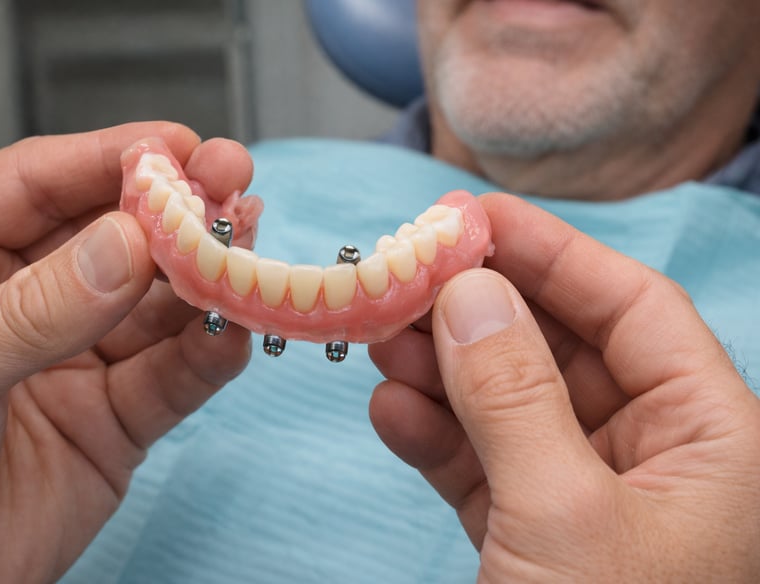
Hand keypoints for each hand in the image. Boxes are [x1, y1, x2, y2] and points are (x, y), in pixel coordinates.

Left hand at [0, 123, 253, 582]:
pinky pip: (174, 381)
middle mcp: (33, 304)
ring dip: (210, 280)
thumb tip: (128, 241)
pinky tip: (239, 332)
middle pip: (116, 239)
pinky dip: (211, 357)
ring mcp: (80, 362)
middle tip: (237, 184)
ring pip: (157, 308)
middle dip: (178, 210)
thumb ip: (37, 307)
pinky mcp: (117, 422)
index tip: (181, 147)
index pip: (39, 187)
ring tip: (252, 252)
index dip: (112, 157)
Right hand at [370, 193, 759, 581]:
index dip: (553, 251)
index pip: (635, 309)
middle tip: (409, 273)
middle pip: (559, 348)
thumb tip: (468, 292)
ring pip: (508, 403)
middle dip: (478, 311)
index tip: (475, 216)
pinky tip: (392, 408)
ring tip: (382, 336)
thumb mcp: (565, 513)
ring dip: (440, 370)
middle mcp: (653, 458)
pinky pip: (480, 462)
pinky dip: (434, 435)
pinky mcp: (531, 532)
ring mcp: (585, 495)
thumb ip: (515, 397)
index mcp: (710, 441)